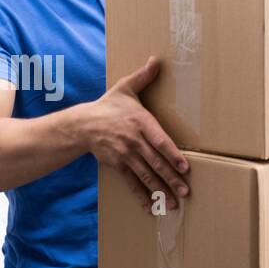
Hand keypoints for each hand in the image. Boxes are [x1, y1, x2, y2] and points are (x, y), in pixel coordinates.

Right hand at [84, 56, 189, 209]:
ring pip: (145, 176)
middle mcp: (134, 141)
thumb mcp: (125, 88)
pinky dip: (141, 196)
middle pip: (156, 163)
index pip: (160, 141)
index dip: (173, 155)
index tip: (185, 167)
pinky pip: (131, 183)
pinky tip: (151, 207)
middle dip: (171, 179)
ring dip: (160, 191)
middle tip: (186, 191)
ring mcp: (125, 155)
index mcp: (140, 122)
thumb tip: (156, 60)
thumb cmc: (108, 106)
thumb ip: (143, 76)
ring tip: (173, 204)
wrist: (82, 124)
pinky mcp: (117, 165)